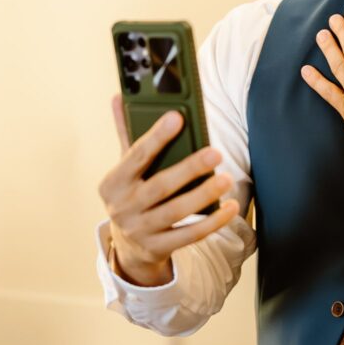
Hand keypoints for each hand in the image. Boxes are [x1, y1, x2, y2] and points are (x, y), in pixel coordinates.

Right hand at [97, 95, 239, 286]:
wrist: (127, 244)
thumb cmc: (133, 192)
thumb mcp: (125, 167)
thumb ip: (126, 134)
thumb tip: (118, 96)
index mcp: (113, 183)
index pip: (135, 155)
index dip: (156, 136)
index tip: (178, 116)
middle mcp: (123, 208)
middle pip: (159, 186)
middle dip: (189, 169)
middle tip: (216, 153)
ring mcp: (139, 230)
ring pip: (176, 212)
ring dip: (203, 195)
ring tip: (226, 179)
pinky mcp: (158, 248)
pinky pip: (189, 235)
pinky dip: (212, 223)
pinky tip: (230, 208)